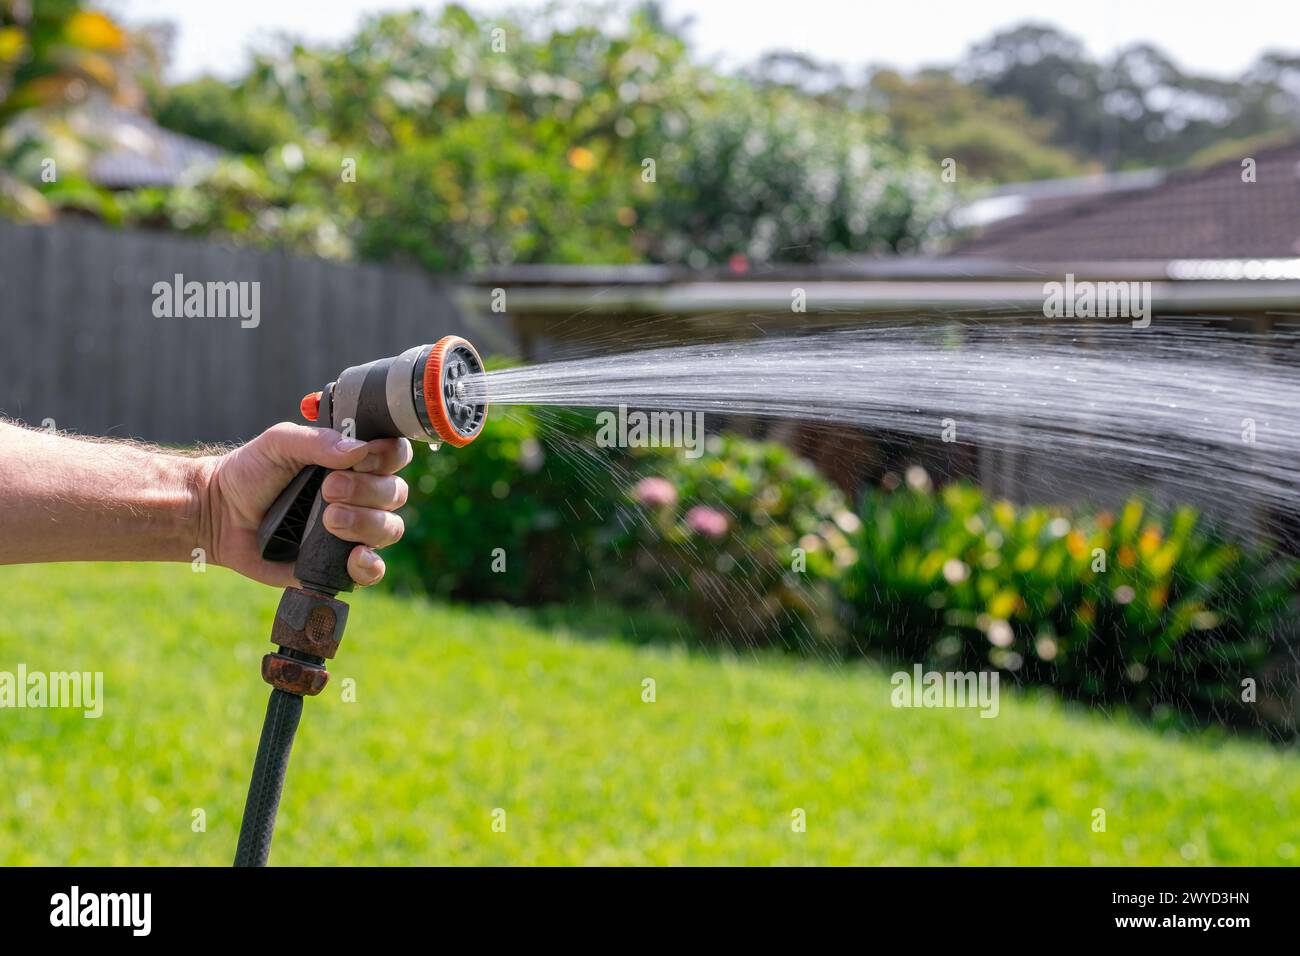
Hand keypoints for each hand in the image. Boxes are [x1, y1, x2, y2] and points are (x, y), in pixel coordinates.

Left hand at [199, 422, 412, 587]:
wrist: (218, 514)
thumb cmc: (250, 472)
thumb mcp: (278, 443)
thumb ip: (317, 441)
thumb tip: (358, 450)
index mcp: (354, 462)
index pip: (395, 455)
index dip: (388, 456)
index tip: (363, 458)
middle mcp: (362, 496)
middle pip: (395, 493)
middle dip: (367, 491)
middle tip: (328, 489)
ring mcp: (354, 531)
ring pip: (389, 529)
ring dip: (366, 523)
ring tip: (328, 519)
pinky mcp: (339, 564)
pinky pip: (373, 570)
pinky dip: (370, 565)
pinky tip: (354, 556)